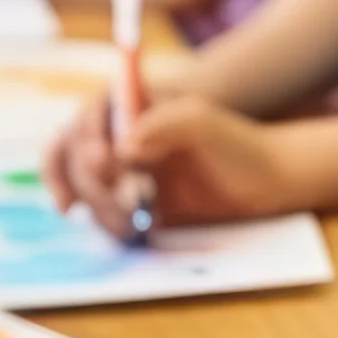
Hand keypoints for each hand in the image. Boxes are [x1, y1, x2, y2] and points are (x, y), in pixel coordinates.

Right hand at [44, 86, 276, 237]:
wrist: (263, 183)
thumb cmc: (237, 143)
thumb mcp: (206, 123)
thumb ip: (166, 123)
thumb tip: (124, 146)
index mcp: (134, 106)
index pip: (89, 115)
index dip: (86, 138)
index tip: (105, 162)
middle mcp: (120, 135)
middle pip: (74, 152)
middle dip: (91, 180)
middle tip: (125, 201)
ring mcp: (120, 170)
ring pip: (82, 186)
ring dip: (98, 207)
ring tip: (132, 222)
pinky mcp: (127, 202)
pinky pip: (99, 212)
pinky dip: (106, 223)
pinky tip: (130, 230)